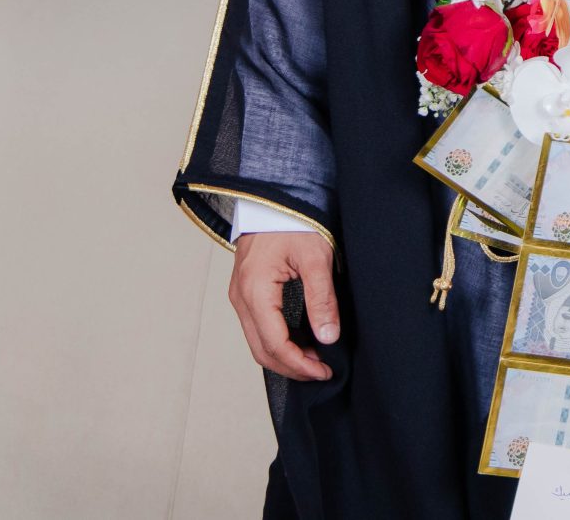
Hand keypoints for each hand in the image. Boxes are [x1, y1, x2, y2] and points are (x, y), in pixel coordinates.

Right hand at [231, 230, 339, 382]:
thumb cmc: (294, 220)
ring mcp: (240, 296)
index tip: (325, 371)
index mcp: (255, 290)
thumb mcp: (316, 256)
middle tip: (323, 371)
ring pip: (257, 342)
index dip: (300, 364)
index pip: (275, 343)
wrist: (274, 198)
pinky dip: (278, 341)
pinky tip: (302, 342)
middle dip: (292, 367)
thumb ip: (322, 298)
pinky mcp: (246, 292)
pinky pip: (258, 327)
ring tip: (316, 360)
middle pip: (262, 350)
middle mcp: (240, 297)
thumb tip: (328, 337)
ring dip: (285, 356)